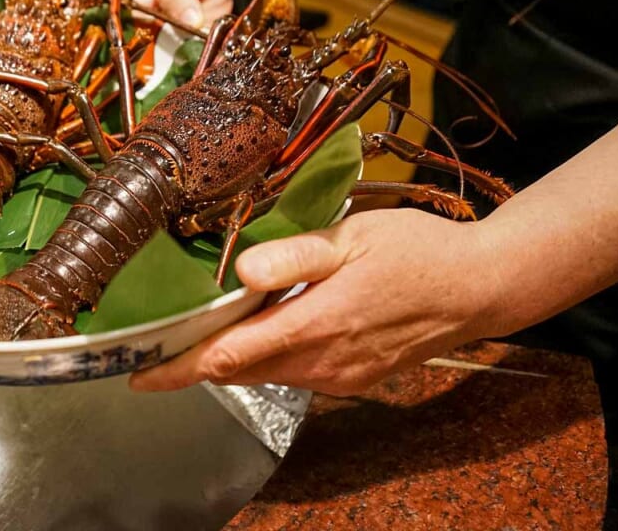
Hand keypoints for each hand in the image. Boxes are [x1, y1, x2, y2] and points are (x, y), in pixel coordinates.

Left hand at [129, 209, 507, 395]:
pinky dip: (266, 356)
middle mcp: (323, 362)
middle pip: (239, 371)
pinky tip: (266, 324)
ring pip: (264, 374)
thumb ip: (295, 256)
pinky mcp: (351, 379)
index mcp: (317, 324)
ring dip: (232, 356)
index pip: (229, 356)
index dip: (179, 368)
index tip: (139, 373)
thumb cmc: (417, 253)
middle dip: (196, 359)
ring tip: (205, 326)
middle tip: (161, 338)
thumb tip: (241, 271)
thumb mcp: (354, 237)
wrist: (478, 288)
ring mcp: (339, 376)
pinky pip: (293, 373)